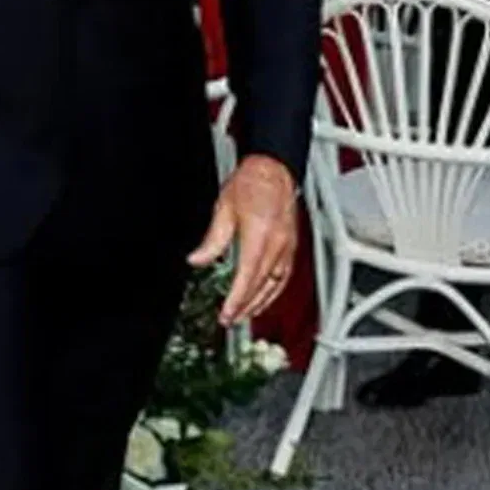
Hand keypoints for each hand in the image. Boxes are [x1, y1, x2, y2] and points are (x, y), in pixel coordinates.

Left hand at [189, 155, 298, 325]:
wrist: (274, 168)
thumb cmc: (251, 184)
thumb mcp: (223, 210)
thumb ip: (212, 240)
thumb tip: (197, 260)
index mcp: (260, 237)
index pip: (247, 278)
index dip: (237, 300)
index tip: (227, 314)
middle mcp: (278, 245)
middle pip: (262, 285)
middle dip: (246, 306)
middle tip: (231, 321)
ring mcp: (288, 246)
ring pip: (276, 284)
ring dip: (260, 303)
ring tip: (245, 315)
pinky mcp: (292, 246)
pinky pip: (284, 276)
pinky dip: (273, 291)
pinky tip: (264, 298)